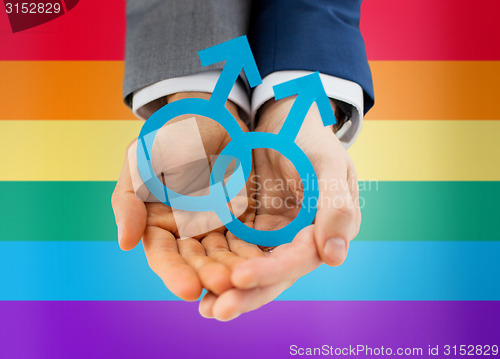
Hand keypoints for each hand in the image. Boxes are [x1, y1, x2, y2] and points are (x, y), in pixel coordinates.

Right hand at [111, 92, 263, 300]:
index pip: (164, 255)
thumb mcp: (140, 162)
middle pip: (196, 261)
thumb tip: (125, 243)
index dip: (174, 273)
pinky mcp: (241, 217)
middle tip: (223, 285)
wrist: (206, 117)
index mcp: (158, 224)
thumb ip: (129, 200)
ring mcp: (216, 226)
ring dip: (234, 270)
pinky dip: (254, 252)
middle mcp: (186, 232)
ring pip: (224, 255)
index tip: (189, 289)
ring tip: (244, 280)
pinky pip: (248, 238)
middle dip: (209, 275)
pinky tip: (263, 264)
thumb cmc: (167, 138)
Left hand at [199, 97, 360, 319]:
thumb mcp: (328, 164)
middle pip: (273, 274)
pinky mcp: (249, 226)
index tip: (240, 277)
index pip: (299, 258)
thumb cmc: (312, 139)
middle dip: (246, 293)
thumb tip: (334, 257)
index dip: (271, 270)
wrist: (286, 121)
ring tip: (203, 306)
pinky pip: (232, 249)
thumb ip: (336, 206)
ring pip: (250, 267)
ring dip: (228, 287)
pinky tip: (196, 278)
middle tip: (217, 309)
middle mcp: (297, 240)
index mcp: (323, 230)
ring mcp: (272, 235)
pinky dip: (217, 264)